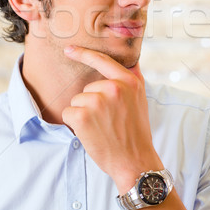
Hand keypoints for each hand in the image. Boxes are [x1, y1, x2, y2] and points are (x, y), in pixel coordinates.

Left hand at [61, 45, 163, 192]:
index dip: (83, 53)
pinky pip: (69, 113)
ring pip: (77, 101)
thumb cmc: (136, 132)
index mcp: (129, 82)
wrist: (134, 161)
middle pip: (87, 88)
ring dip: (83, 114)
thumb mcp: (141, 100)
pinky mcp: (83, 116)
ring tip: (101, 128)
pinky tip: (91, 133)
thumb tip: (131, 60)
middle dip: (92, 104)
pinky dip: (75, 124)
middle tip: (109, 121)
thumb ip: (132, 80)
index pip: (102, 60)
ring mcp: (97, 101)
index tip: (69, 49)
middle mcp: (113, 88)